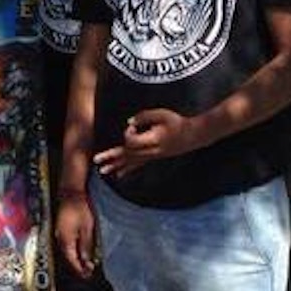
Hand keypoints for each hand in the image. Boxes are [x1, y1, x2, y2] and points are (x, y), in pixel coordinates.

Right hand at [55, 196, 97, 278]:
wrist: (69, 192)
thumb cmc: (79, 207)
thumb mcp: (86, 227)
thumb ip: (86, 245)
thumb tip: (86, 259)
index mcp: (66, 238)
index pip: (71, 259)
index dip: (79, 268)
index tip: (87, 274)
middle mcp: (59, 237)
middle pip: (67, 256)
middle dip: (77, 264)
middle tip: (88, 271)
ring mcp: (58, 232)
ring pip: (66, 250)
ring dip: (75, 257)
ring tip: (85, 262)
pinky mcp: (60, 228)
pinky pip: (65, 243)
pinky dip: (72, 249)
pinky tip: (79, 250)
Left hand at [93, 108, 207, 177]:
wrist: (194, 135)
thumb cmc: (178, 122)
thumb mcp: (162, 114)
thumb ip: (144, 116)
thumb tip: (128, 122)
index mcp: (154, 141)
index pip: (133, 142)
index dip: (128, 134)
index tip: (132, 127)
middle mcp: (152, 152)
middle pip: (127, 155)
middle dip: (111, 157)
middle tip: (96, 160)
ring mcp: (153, 156)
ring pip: (131, 163)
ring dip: (116, 166)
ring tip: (102, 171)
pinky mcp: (154, 158)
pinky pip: (138, 165)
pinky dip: (127, 169)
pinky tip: (118, 176)